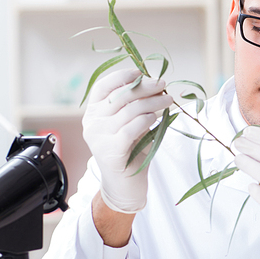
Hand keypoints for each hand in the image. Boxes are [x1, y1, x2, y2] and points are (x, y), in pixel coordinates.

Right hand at [82, 68, 172, 212]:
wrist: (125, 185)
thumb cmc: (130, 151)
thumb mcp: (130, 123)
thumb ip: (135, 105)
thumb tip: (154, 83)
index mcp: (93, 112)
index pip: (103, 87)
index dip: (121, 76)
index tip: (141, 72)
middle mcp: (92, 123)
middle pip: (120, 96)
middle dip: (144, 87)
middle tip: (163, 84)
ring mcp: (99, 137)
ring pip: (129, 110)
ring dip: (152, 102)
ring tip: (168, 100)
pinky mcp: (110, 151)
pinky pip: (130, 128)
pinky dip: (146, 119)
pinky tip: (156, 118)